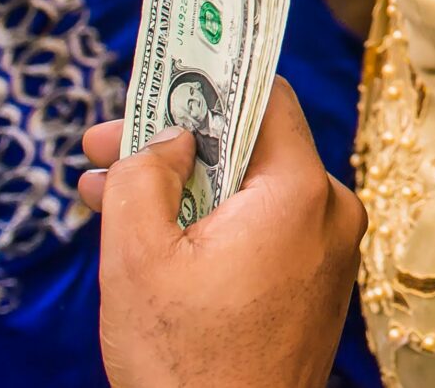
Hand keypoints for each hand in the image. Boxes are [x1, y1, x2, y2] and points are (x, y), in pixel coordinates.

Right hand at [82, 80, 365, 387]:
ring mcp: (331, 250)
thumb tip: (165, 138)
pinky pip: (267, 229)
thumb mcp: (137, 258)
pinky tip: (156, 233)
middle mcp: (331, 212)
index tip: (157, 76)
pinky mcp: (318, 282)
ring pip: (253, 192)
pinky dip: (216, 223)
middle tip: (103, 146)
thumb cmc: (186, 361)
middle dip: (174, 145)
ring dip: (187, 187)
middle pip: (252, 148)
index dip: (205, 82)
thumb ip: (143, 176)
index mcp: (299, 192)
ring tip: (109, 191)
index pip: (264, 98)